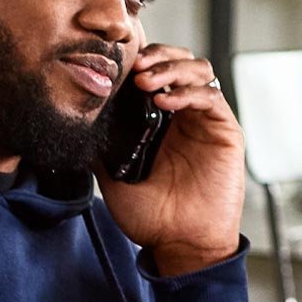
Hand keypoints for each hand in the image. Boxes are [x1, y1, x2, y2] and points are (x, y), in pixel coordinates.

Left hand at [97, 44, 245, 274]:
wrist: (180, 244)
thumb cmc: (152, 217)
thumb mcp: (112, 176)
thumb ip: (100, 146)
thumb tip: (75, 120)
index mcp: (161, 121)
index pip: (156, 72)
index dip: (141, 61)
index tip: (118, 67)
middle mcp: (185, 115)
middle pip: (180, 61)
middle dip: (158, 56)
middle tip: (135, 67)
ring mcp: (207, 121)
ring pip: (199, 70)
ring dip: (172, 68)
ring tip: (148, 81)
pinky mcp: (226, 131)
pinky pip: (211, 97)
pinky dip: (188, 92)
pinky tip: (165, 102)